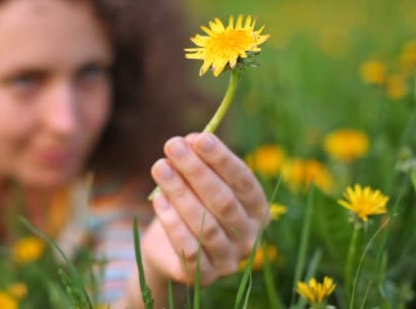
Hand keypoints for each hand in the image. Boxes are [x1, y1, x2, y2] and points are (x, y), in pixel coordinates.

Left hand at [143, 132, 268, 285]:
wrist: (170, 252)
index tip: (198, 138)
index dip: (221, 159)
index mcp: (257, 210)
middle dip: (196, 170)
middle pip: (223, 201)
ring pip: (206, 225)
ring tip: (159, 167)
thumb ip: (199, 163)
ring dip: (180, 192)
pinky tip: (158, 200)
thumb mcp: (197, 184)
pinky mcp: (204, 276)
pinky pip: (189, 248)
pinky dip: (173, 223)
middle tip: (172, 146)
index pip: (244, 181)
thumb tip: (189, 140)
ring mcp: (229, 260)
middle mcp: (249, 237)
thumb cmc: (190, 207)